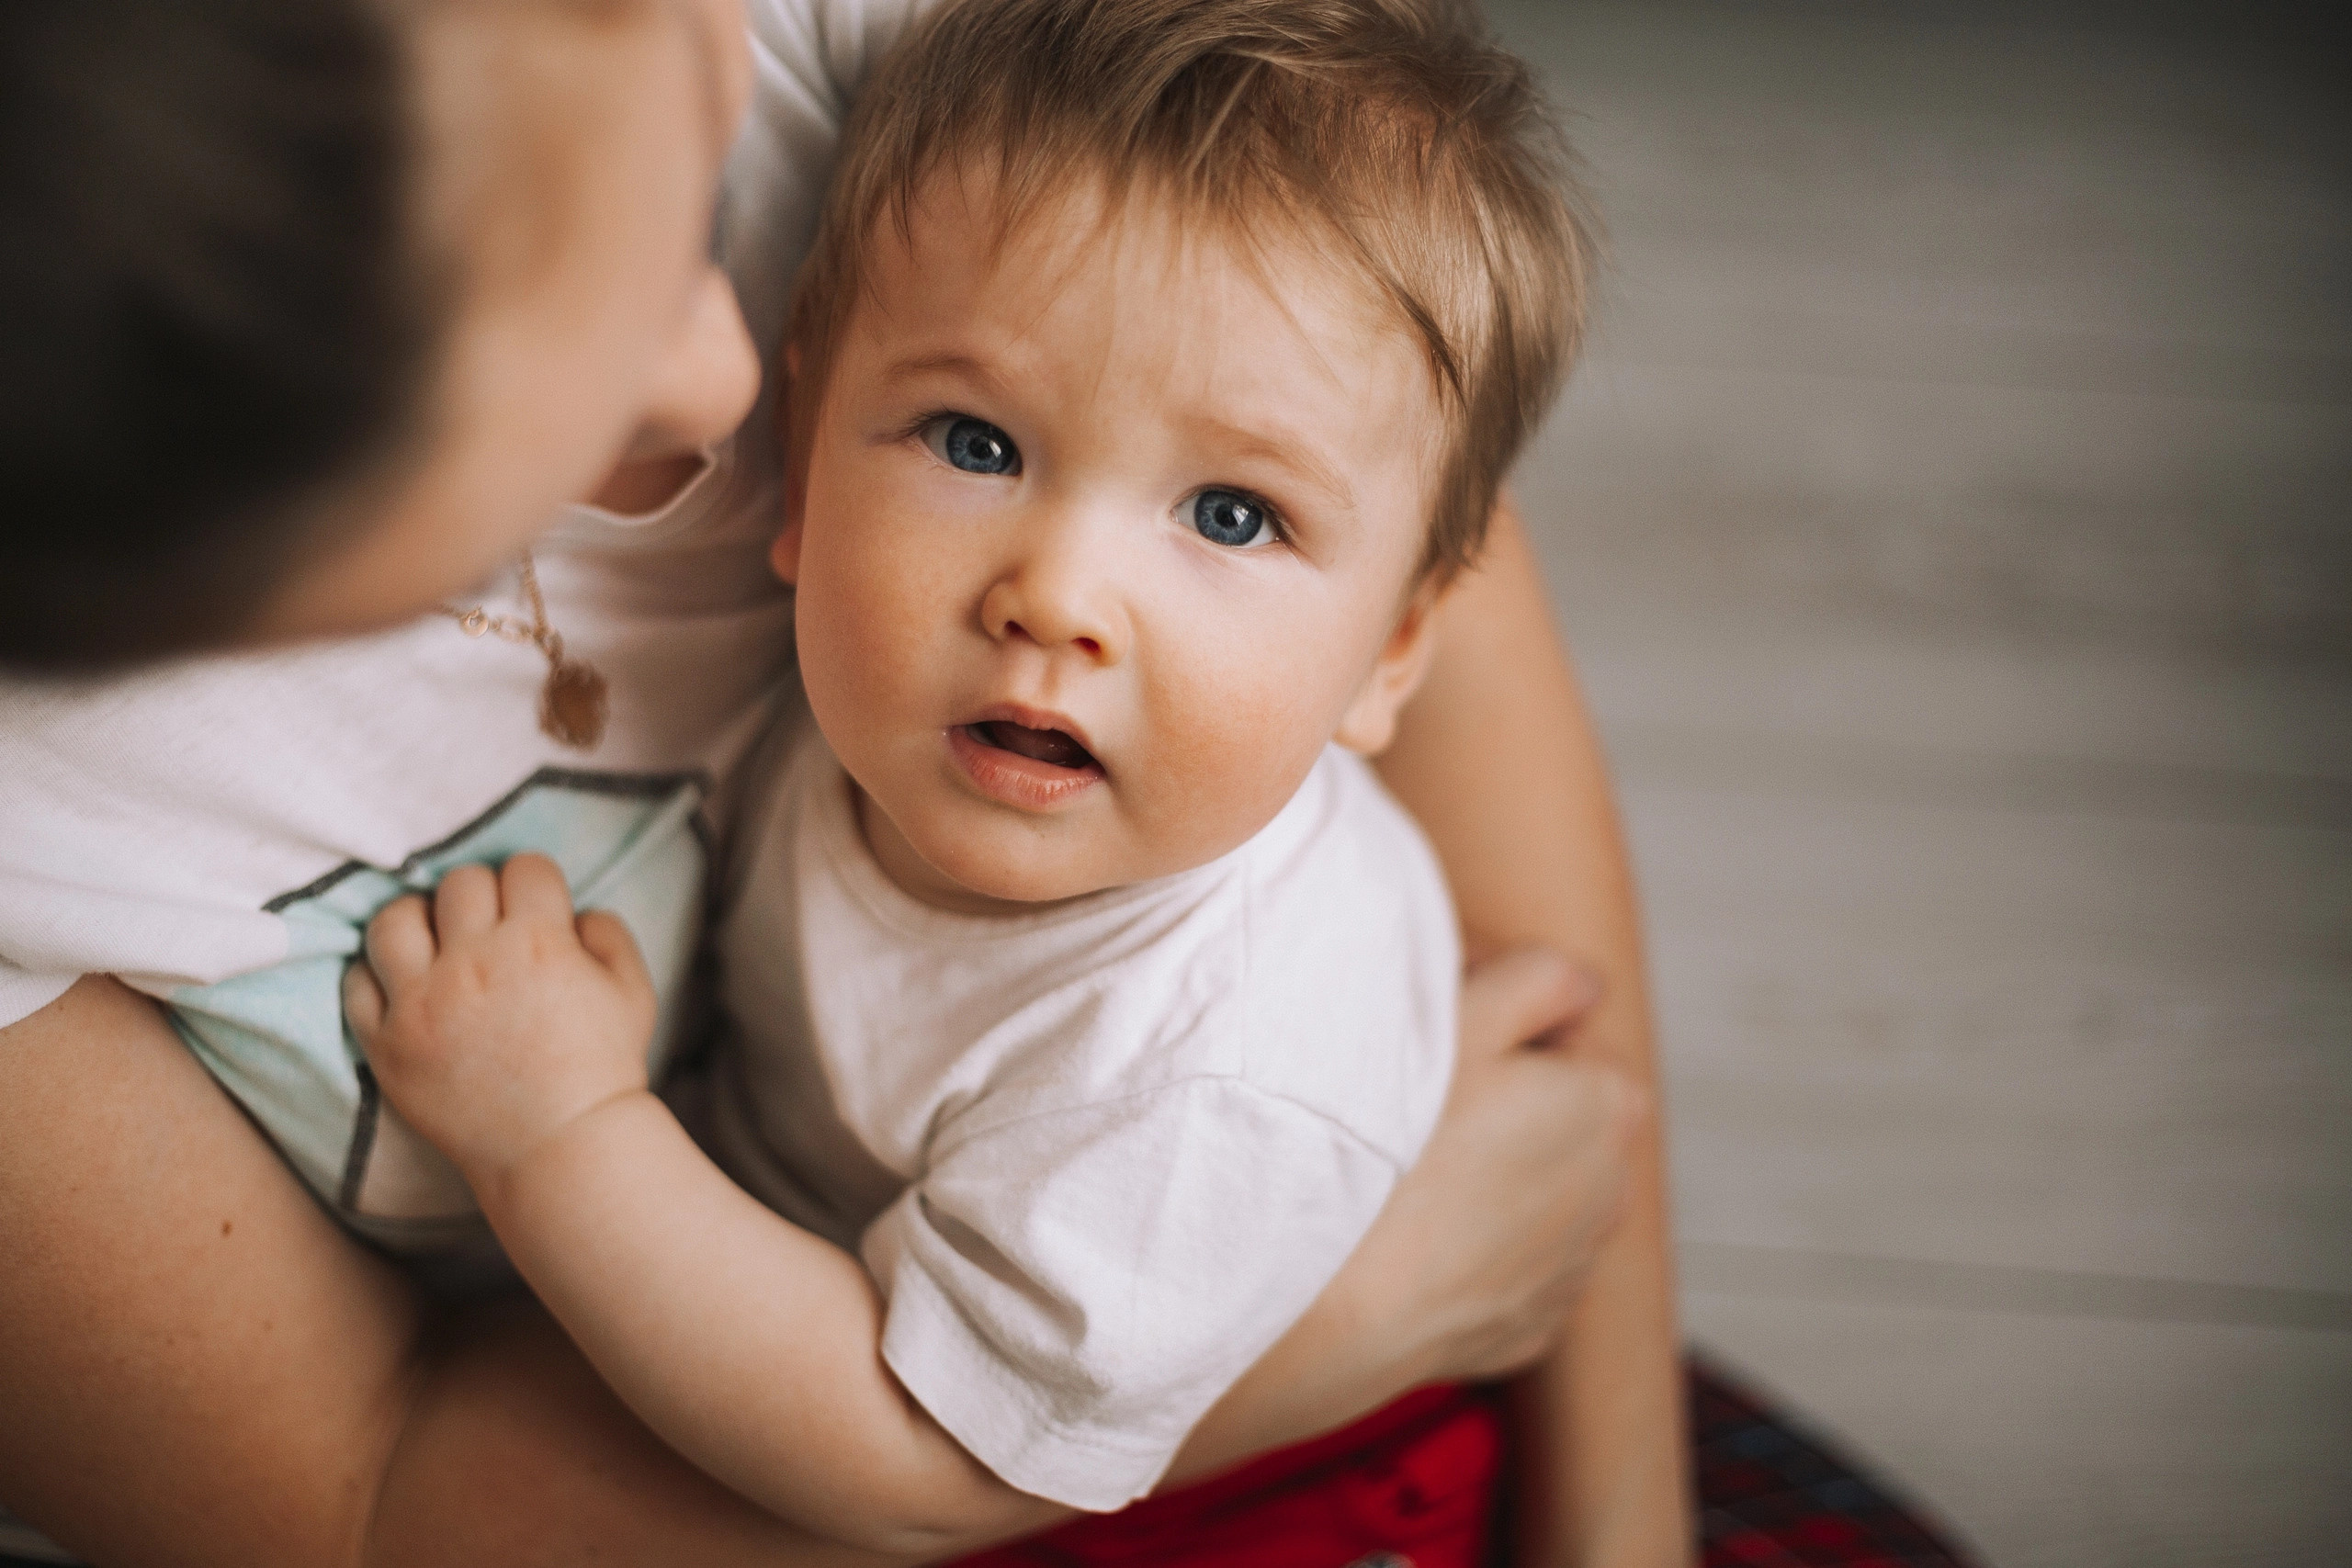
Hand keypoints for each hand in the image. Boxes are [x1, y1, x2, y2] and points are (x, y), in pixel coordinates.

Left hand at [343, 854, 656, 1190]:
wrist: (560, 1147)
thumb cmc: (603, 1068)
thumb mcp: (634, 991)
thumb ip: (608, 933)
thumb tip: (573, 911)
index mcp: (539, 943)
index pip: (524, 867)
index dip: (537, 884)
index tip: (538, 909)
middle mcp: (474, 963)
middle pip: (460, 883)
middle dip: (483, 898)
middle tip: (492, 931)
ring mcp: (423, 1003)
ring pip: (394, 919)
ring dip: (419, 921)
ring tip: (436, 944)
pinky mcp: (387, 1043)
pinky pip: (357, 982)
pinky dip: (377, 975)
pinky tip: (405, 984)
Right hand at [1354, 947, 1646, 1383]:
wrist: (1328, 1291)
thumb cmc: (1392, 1137)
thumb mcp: (1465, 1014)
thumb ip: (1542, 979)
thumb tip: (1581, 989)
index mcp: (1609, 1103)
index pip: (1564, 1036)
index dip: (1501, 1031)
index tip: (1442, 1047)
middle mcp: (1612, 1191)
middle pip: (1556, 1120)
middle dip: (1508, 1109)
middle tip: (1418, 1109)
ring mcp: (1570, 1270)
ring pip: (1531, 1198)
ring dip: (1490, 1183)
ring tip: (1409, 1181)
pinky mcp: (1528, 1330)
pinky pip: (1502, 1269)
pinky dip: (1469, 1255)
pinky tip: (1410, 1243)